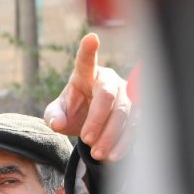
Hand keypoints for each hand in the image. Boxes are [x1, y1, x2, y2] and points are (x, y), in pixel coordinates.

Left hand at [44, 33, 134, 161]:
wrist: (92, 125)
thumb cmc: (73, 112)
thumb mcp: (57, 114)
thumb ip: (53, 116)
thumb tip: (56, 122)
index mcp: (86, 75)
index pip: (85, 61)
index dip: (88, 50)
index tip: (91, 38)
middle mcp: (110, 80)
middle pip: (108, 96)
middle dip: (97, 120)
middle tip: (86, 140)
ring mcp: (127, 94)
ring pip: (124, 113)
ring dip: (111, 135)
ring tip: (97, 154)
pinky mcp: (139, 111)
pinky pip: (136, 125)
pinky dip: (125, 142)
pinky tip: (114, 155)